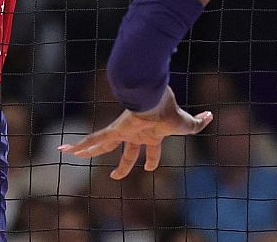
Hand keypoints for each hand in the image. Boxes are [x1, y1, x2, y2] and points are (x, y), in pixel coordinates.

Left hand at [59, 87, 211, 179]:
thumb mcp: (187, 124)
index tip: (149, 169)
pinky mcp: (114, 129)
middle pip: (124, 152)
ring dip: (86, 151)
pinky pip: (94, 138)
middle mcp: (135, 134)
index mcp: (151, 135)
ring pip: (101, 145)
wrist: (156, 99)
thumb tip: (211, 116)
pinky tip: (66, 151)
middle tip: (116, 176)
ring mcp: (123, 131)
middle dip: (121, 165)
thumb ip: (198, 122)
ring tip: (70, 155)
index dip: (150, 163)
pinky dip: (80, 145)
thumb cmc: (169, 111)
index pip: (150, 153)